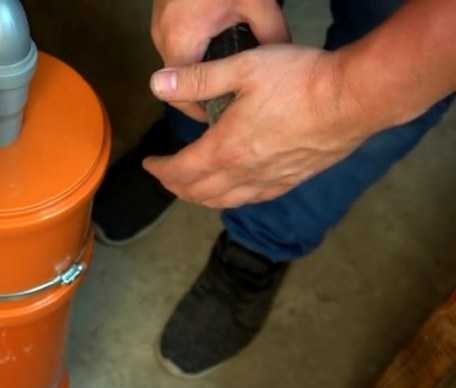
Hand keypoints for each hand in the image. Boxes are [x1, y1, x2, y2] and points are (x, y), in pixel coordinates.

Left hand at [144, 45, 386, 208]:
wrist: (356, 97)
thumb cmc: (300, 79)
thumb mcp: (242, 68)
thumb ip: (197, 79)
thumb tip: (157, 84)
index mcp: (225, 149)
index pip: (180, 171)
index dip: (160, 170)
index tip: (150, 163)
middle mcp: (244, 173)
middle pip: (199, 192)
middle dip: (175, 186)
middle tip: (165, 176)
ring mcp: (270, 180)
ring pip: (225, 201)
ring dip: (201, 197)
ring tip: (192, 188)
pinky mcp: (293, 179)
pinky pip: (254, 199)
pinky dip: (233, 199)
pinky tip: (235, 191)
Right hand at [151, 0, 288, 120]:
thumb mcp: (257, 3)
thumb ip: (272, 35)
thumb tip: (287, 62)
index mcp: (182, 41)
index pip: (182, 96)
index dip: (202, 112)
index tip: (223, 119)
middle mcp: (163, 38)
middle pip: (179, 83)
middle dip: (203, 94)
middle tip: (231, 103)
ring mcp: (159, 27)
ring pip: (178, 66)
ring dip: (198, 76)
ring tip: (226, 80)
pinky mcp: (163, 17)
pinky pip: (177, 46)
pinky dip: (195, 55)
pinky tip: (217, 51)